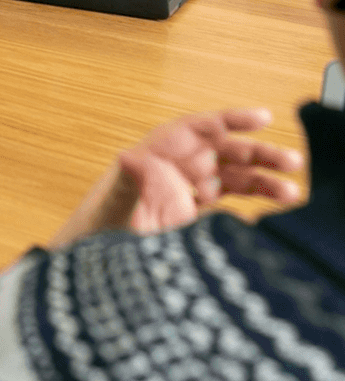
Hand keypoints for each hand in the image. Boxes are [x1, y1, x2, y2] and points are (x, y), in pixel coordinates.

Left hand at [50, 108, 303, 246]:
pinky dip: (250, 203)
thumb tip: (131, 158)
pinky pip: (225, 201)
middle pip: (221, 151)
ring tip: (292, 192)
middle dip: (256, 153)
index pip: (196, 129)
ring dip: (261, 180)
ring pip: (229, 176)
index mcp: (153, 156)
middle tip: (291, 161)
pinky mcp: (187, 217)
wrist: (88, 263)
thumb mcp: (110, 206)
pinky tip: (272, 210)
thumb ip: (126, 184)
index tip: (261, 117)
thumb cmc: (94, 230)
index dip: (229, 120)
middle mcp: (169, 170)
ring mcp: (180, 193)